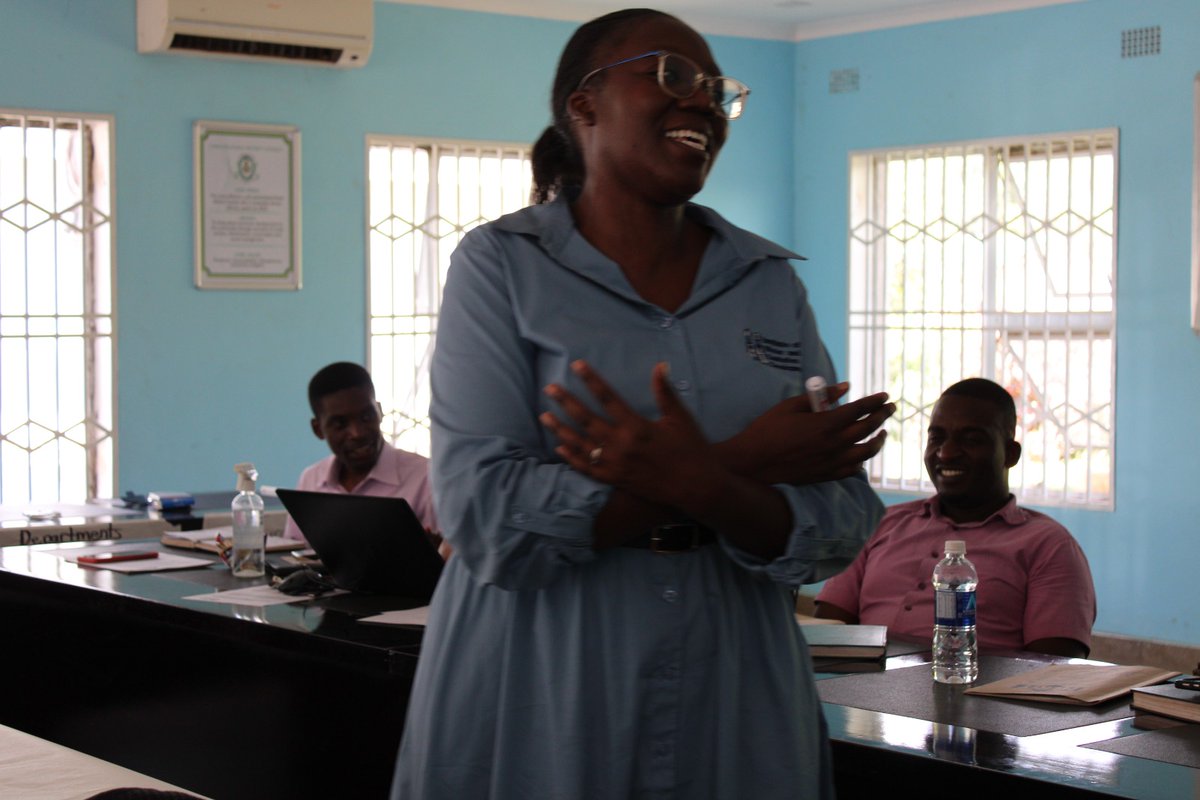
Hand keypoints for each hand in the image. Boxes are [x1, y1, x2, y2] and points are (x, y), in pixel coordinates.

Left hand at [540, 360, 725, 514]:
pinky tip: (560, 448)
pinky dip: (572, 458)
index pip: (608, 398)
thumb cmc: (691, 449)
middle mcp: (622, 445)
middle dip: (566, 402)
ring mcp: (616, 464)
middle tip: (549, 388)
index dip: (591, 380)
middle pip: (587, 420)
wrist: (696, 487)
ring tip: (545, 416)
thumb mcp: (680, 418)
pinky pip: (588, 469)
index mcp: (637, 426)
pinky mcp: (615, 480)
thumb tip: (659, 366)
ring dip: (561, 429)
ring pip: (581, 445)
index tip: (577, 366)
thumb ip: (665, 393)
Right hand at [718, 385, 895, 484]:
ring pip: (866, 452)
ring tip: (882, 433)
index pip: (859, 410)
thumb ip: (820, 397)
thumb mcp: (790, 406)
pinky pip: (852, 469)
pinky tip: (862, 456)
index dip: (874, 401)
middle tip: (889, 408)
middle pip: (867, 428)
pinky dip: (862, 461)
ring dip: (878, 440)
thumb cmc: (767, 430)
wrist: (752, 464)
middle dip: (882, 416)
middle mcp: (833, 444)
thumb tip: (845, 387)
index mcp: (825, 424)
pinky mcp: (825, 476)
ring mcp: (831, 462)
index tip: (884, 396)